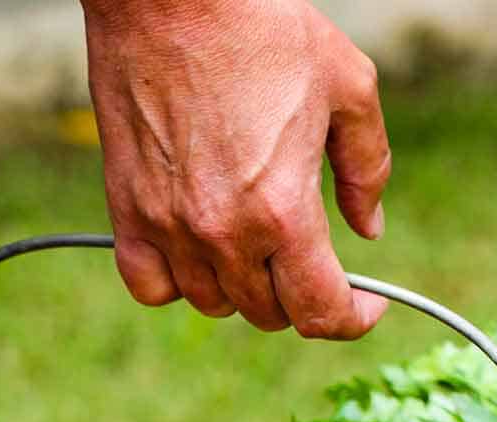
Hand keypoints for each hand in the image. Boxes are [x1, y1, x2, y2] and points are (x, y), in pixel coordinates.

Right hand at [79, 0, 390, 338]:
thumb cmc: (264, 26)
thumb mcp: (349, 85)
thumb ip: (367, 168)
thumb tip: (368, 229)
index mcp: (285, 210)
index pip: (321, 313)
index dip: (354, 318)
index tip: (367, 304)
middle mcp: (225, 233)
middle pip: (269, 314)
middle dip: (298, 293)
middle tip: (308, 254)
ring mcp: (171, 228)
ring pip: (214, 305)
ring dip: (241, 287)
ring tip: (254, 242)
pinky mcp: (128, 212)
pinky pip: (151, 286)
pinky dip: (176, 282)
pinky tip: (195, 249)